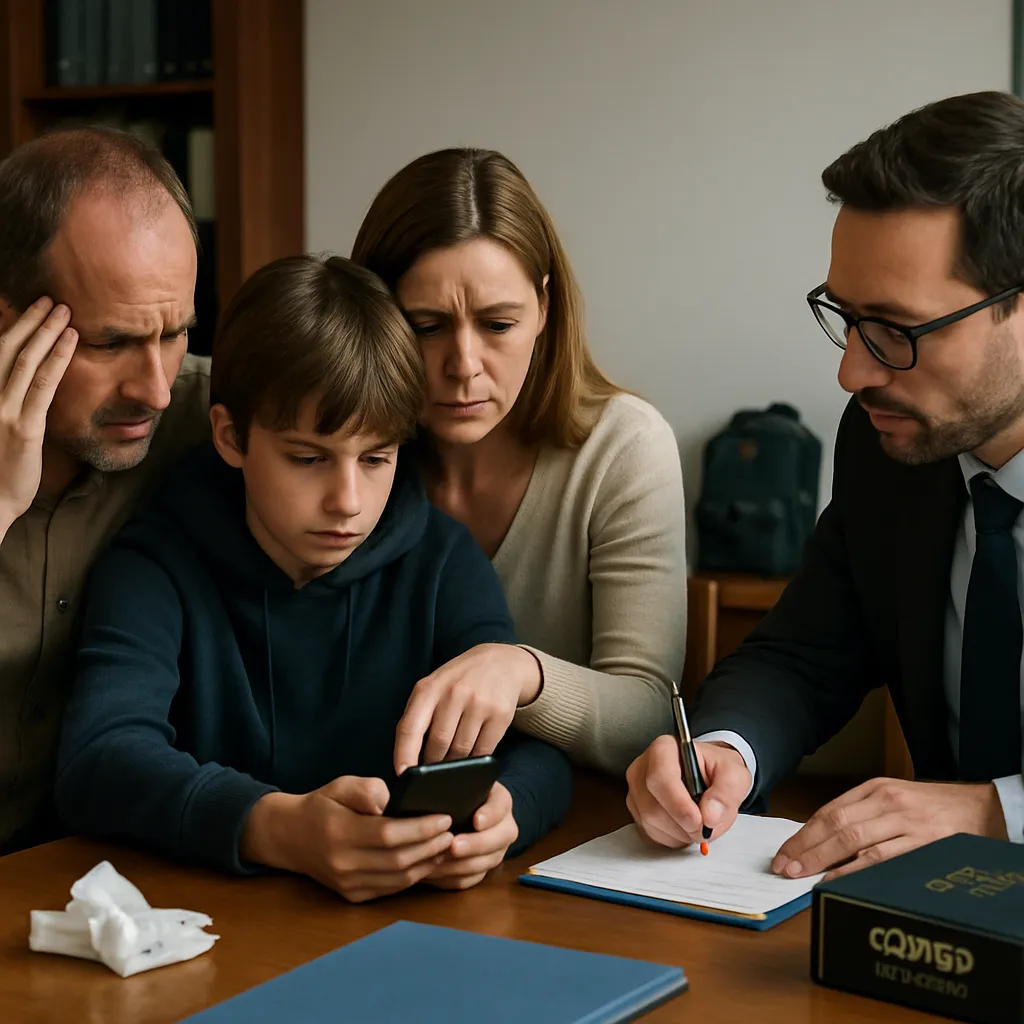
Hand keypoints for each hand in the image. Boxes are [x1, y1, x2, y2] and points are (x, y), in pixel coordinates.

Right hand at [0, 298, 76, 532]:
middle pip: (6, 348)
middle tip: (48, 299)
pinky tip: (72, 340)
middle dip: (28, 320)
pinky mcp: (24, 428)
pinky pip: (43, 385)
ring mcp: (2, 411)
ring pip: (25, 360)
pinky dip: (58, 358)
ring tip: (63, 310)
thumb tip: (26, 382)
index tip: (27, 308)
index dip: (12, 328)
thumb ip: (9, 402)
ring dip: (45, 331)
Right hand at [240, 775, 454, 902]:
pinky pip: (391, 889)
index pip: (388, 835)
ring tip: (447, 846)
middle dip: (431, 847)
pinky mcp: (353, 896)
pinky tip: (429, 861)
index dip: (420, 828)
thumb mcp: (340, 785)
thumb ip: (366, 789)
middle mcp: (343, 864)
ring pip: (398, 879)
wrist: (290, 837)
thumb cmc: (322, 805)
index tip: (444, 817)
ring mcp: (348, 884)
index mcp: (339, 833)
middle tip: (453, 832)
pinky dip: (414, 876)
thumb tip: (390, 801)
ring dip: (427, 864)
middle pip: (397, 860)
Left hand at [394, 644, 542, 772]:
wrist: (500, 662)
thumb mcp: (432, 688)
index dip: (404, 754)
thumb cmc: (458, 681)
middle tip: (433, 770)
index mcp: (429, 688)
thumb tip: (407, 760)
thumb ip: (418, 716)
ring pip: (461, 751)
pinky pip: (483, 751)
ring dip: (455, 763)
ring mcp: (479, 703)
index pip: (410, 728)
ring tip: (453, 761)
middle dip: (433, 763)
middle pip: (437, 744)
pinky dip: (475, 759)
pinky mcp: (500, 714)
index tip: (403, 775)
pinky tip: (472, 754)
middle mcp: (454, 693)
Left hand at [425, 782, 517, 890]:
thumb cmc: (457, 794)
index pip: (500, 806)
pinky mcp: (483, 869)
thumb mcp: (457, 782)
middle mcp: (504, 826)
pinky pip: (471, 880)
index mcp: (499, 800)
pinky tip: (432, 873)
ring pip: (483, 864)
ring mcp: (496, 851)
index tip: (476, 820)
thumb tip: (420, 788)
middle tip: (453, 847)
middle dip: (475, 845)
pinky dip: (451, 879)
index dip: (490, 814)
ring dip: (459, 866)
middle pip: (497, 840)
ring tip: (435, 860)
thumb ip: (444, 783)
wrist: (468, 811)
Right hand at [625, 735, 751, 847]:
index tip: (699, 821)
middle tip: (707, 825)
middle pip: (652, 806)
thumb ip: (727, 791)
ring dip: (680, 833)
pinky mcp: (636, 810)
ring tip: (698, 821)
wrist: (709, 775)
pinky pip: (649, 833)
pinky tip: (684, 826)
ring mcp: (636, 790)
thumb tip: (710, 813)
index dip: (678, 804)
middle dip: (683, 825)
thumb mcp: (734, 774)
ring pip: (650, 823)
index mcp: (664, 749)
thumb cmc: (716, 770)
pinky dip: (672, 838)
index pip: (660, 778)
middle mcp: (643, 767)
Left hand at [772, 778, 1008, 880]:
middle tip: (784, 866)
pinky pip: (884, 858)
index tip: (784, 853)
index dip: (803, 834)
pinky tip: (839, 880)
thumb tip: (823, 841)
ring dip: (824, 859)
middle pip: (836, 825)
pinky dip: (857, 870)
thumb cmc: (936, 808)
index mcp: (875, 789)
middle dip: (806, 848)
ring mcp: (906, 822)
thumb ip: (863, 814)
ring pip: (855, 840)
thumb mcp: (896, 799)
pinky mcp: (924, 843)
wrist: (984, 808)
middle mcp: (888, 802)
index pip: (829, 811)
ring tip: (801, 875)